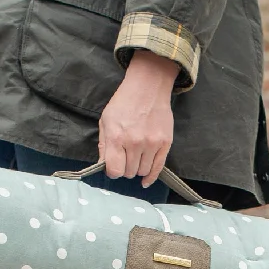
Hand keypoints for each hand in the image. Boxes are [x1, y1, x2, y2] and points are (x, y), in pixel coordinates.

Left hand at [99, 50, 177, 187]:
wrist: (148, 87)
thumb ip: (104, 145)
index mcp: (117, 137)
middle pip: (129, 172)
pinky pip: (158, 168)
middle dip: (125, 168)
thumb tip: (103, 165)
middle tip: (126, 157)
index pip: (115, 170)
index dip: (113, 171)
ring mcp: (151, 143)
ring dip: (138, 168)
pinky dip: (151, 177)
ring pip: (143, 171)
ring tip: (136, 157)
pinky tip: (145, 181)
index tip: (114, 166)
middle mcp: (134, 143)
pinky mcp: (165, 143)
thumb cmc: (124, 103)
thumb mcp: (106, 120)